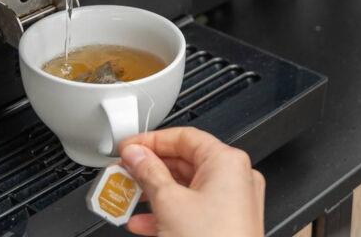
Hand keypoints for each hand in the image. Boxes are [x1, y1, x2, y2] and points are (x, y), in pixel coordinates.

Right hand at [118, 127, 264, 236]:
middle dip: (151, 169)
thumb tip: (136, 155)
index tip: (128, 148)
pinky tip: (144, 223)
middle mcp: (237, 178)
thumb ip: (148, 173)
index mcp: (228, 162)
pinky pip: (194, 208)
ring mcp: (234, 203)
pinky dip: (169, 212)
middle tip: (124, 172)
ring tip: (129, 198)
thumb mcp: (169, 204)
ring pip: (187, 187)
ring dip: (155, 192)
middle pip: (185, 161)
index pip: (185, 137)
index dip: (152, 140)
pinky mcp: (228, 224)